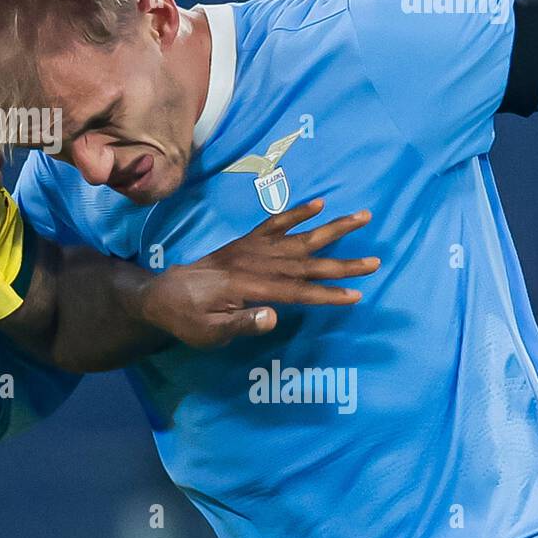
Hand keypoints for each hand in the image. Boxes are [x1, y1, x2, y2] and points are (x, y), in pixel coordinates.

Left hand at [138, 198, 379, 349]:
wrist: (162, 293)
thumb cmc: (187, 319)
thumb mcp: (209, 333)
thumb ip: (241, 324)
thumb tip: (275, 317)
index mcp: (247, 286)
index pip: (296, 291)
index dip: (327, 294)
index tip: (357, 294)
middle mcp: (253, 262)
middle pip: (306, 262)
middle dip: (342, 262)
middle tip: (376, 260)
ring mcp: (250, 249)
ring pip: (298, 237)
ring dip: (331, 228)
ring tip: (362, 217)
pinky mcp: (245, 243)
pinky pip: (273, 223)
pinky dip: (295, 212)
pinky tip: (318, 204)